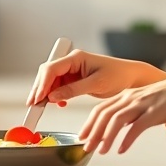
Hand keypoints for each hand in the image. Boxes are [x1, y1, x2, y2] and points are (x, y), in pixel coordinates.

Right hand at [27, 50, 165, 105]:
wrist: (131, 77)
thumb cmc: (118, 75)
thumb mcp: (97, 84)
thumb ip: (73, 90)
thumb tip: (53, 97)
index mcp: (76, 57)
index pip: (52, 68)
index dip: (42, 84)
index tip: (38, 98)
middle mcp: (72, 62)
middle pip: (47, 74)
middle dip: (40, 89)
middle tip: (34, 105)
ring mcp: (72, 70)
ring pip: (51, 81)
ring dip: (46, 93)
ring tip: (42, 107)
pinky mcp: (74, 79)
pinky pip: (59, 86)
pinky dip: (55, 96)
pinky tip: (58, 104)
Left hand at [79, 72, 165, 154]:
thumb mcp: (145, 101)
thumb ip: (131, 111)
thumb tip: (118, 126)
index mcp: (127, 95)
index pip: (101, 108)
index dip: (89, 123)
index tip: (82, 136)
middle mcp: (131, 98)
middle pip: (105, 114)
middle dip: (93, 132)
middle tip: (86, 147)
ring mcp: (143, 104)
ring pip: (117, 120)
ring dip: (107, 137)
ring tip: (102, 151)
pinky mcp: (155, 112)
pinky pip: (137, 127)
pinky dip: (127, 139)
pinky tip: (121, 149)